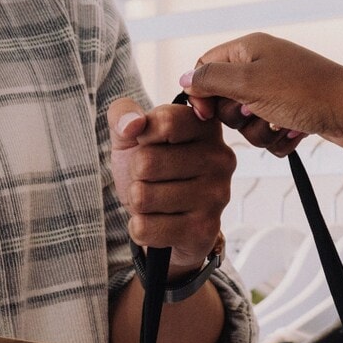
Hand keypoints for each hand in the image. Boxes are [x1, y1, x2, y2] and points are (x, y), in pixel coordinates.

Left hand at [106, 98, 233, 278]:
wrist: (167, 217)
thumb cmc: (152, 168)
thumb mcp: (132, 134)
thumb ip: (123, 113)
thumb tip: (132, 124)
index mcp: (206, 127)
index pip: (165, 121)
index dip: (142, 136)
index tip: (149, 142)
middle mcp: (220, 158)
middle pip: (147, 161)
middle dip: (135, 173)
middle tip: (151, 178)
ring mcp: (216, 196)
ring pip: (142, 196)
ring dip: (137, 201)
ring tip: (155, 199)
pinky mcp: (205, 229)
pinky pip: (145, 228)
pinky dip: (139, 227)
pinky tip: (157, 221)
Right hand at [180, 33, 342, 156]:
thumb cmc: (305, 93)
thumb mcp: (248, 82)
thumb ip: (211, 79)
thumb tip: (184, 78)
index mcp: (249, 50)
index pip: (206, 67)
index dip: (202, 93)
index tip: (208, 114)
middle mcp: (263, 66)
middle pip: (225, 99)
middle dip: (239, 118)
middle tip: (258, 112)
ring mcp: (279, 91)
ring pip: (248, 122)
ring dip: (261, 133)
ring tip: (283, 126)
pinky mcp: (294, 113)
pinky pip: (269, 134)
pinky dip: (279, 140)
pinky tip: (296, 134)